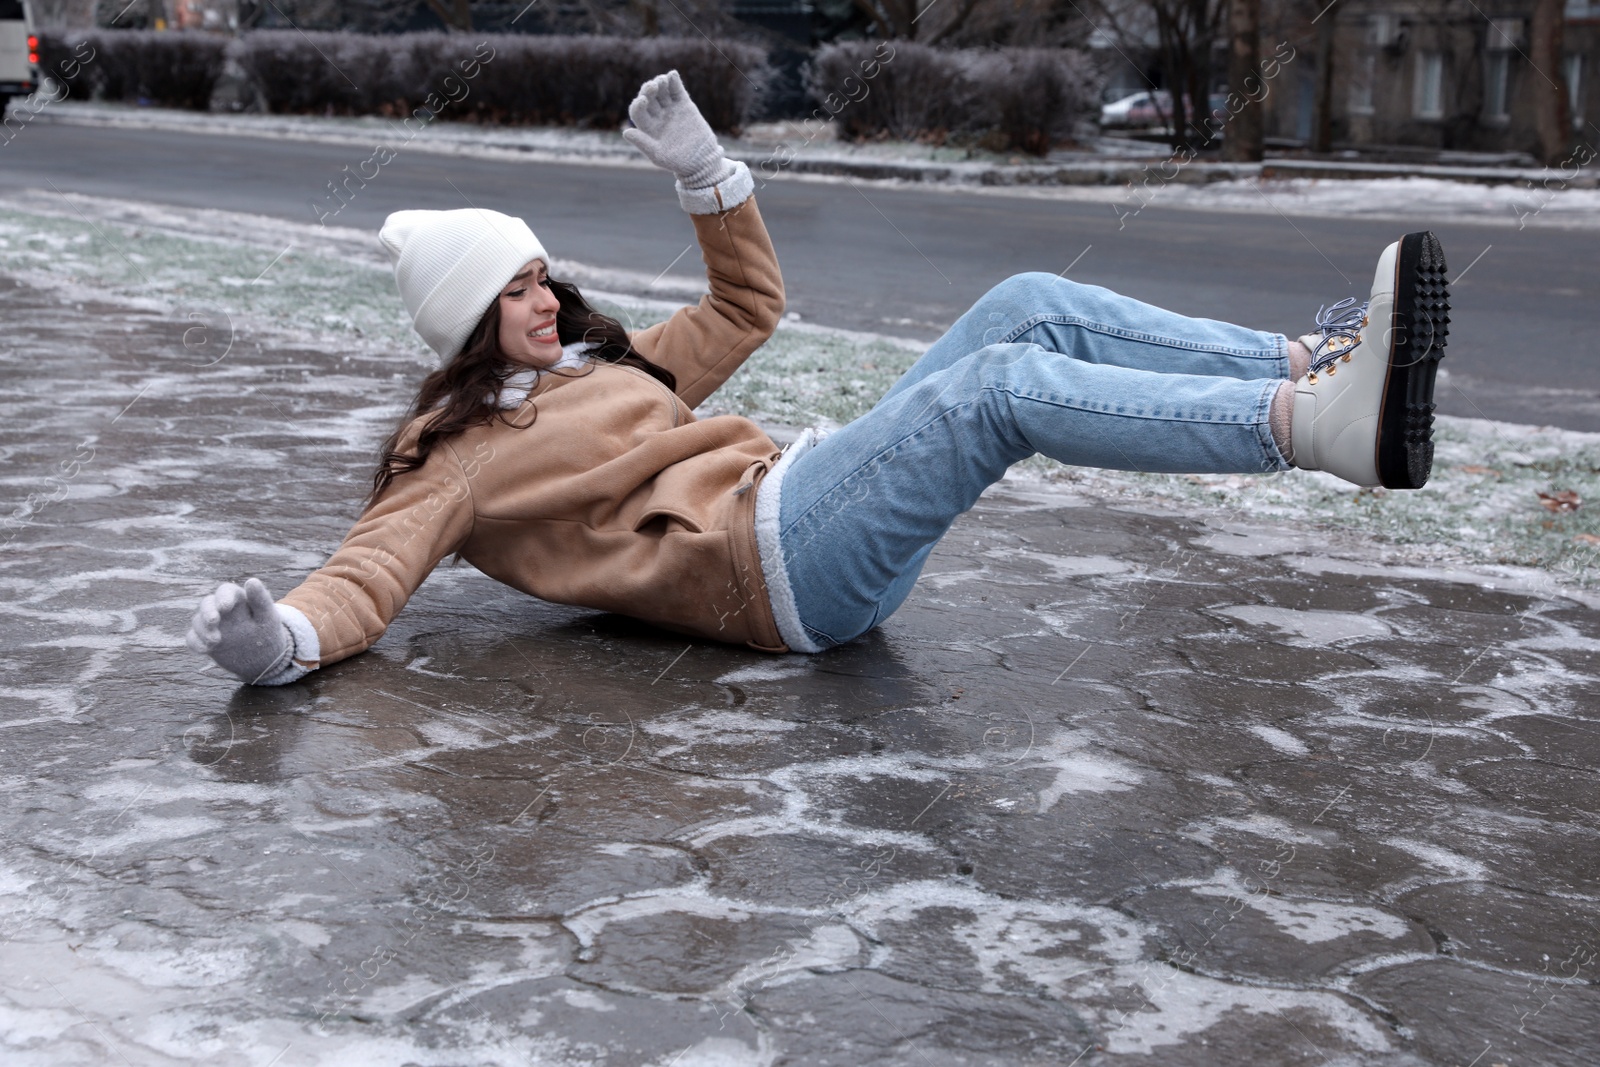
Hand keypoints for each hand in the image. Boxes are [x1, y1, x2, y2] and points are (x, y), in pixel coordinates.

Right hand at [185, 577, 292, 683]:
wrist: (263, 657)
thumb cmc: (267, 632)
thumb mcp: (267, 617)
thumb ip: (260, 600)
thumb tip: (251, 581)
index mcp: (238, 599)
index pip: (226, 590)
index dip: (224, 596)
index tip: (225, 607)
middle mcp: (221, 610)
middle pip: (207, 603)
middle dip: (208, 612)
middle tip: (213, 622)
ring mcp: (212, 624)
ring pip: (198, 621)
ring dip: (203, 630)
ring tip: (215, 641)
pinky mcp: (204, 639)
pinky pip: (193, 638)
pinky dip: (196, 643)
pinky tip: (205, 650)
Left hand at [621, 69, 735, 188]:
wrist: (702, 160)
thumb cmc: (678, 162)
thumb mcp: (658, 155)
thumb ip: (643, 143)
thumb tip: (626, 132)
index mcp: (648, 127)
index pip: (638, 111)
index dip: (638, 104)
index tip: (642, 100)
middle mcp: (657, 116)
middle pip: (648, 97)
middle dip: (648, 89)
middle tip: (653, 86)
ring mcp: (670, 109)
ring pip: (661, 91)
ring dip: (660, 83)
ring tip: (663, 80)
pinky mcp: (684, 105)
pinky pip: (677, 90)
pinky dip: (674, 81)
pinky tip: (672, 75)